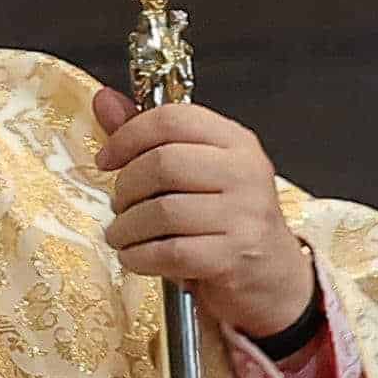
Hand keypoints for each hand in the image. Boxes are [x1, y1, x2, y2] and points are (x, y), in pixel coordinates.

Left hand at [93, 88, 317, 340]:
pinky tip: (134, 257)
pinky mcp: (235, 256)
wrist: (273, 277)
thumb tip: (104, 101)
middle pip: (163, 164)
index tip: (107, 159)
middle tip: (120, 204)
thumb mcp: (196, 172)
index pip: (173, 119)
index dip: (128, 136)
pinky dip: (140, 257)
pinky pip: (171, 252)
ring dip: (127, 228)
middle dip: (127, 188)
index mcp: (235, 141)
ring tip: (122, 235)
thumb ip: (150, 137)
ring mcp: (244, 215)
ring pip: (163, 212)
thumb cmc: (228, 221)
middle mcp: (244, 172)